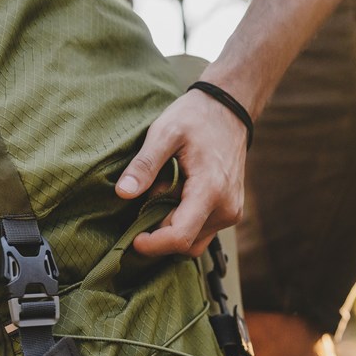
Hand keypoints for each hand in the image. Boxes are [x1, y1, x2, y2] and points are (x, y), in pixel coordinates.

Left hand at [116, 88, 248, 256]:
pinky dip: (183, 222)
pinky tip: (176, 195)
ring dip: (171, 227)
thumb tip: (123, 193)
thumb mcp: (164, 132)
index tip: (133, 239)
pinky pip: (202, 231)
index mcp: (211, 190)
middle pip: (185, 242)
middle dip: (160, 232)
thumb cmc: (195, 118)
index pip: (180, 236)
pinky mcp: (231, 212)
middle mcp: (227, 207)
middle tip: (147, 200)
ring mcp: (232, 212)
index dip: (153, 245)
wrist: (228, 110)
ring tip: (163, 193)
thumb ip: (145, 164)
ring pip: (194, 240)